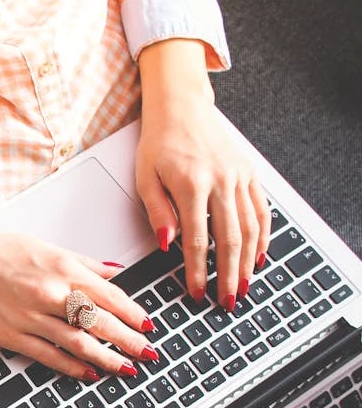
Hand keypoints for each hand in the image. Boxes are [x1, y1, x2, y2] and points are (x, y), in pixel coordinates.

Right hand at [0, 228, 156, 379]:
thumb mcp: (43, 246)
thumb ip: (82, 262)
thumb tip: (113, 272)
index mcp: (60, 268)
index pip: (109, 296)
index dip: (133, 314)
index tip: (148, 325)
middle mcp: (49, 293)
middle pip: (100, 322)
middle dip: (130, 341)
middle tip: (149, 353)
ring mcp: (30, 316)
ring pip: (79, 343)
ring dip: (108, 358)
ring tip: (127, 368)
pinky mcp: (11, 335)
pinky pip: (49, 356)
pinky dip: (73, 366)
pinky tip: (89, 372)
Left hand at [136, 95, 270, 309]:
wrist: (181, 107)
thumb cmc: (159, 141)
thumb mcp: (145, 176)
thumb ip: (157, 211)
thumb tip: (167, 244)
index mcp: (191, 184)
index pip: (197, 239)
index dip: (197, 270)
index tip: (196, 291)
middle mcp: (220, 181)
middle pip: (229, 239)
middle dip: (229, 275)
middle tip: (227, 300)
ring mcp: (239, 176)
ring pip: (250, 227)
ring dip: (248, 261)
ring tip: (244, 285)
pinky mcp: (249, 172)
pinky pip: (261, 209)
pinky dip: (263, 235)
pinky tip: (258, 255)